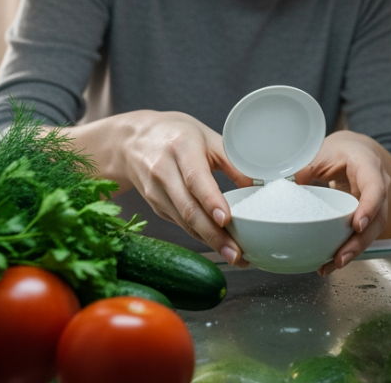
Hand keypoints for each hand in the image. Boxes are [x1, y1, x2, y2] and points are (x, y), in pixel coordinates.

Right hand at [85, 110, 252, 266]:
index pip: (195, 178)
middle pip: (189, 208)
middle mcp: (163, 171)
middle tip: (236, 253)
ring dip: (209, 241)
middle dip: (213, 235)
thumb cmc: (175, 135)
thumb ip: (232, 160)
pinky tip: (218, 244)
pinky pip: (181, 223)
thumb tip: (258, 183)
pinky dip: (200, 236)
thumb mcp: (206, 137)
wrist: (132, 141)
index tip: (226, 219)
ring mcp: (156, 192)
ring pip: (184, 221)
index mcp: (180, 148)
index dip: (211, 201)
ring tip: (234, 256)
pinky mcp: (156, 206)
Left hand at [291, 131, 390, 276]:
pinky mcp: (369, 216)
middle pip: (378, 217)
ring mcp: (377, 202)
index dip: (369, 207)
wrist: (354, 152)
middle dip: (360, 241)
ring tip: (332, 265)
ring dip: (354, 250)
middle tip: (340, 258)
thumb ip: (307, 166)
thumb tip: (290, 184)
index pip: (375, 187)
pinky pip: (362, 234)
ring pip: (372, 231)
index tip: (357, 225)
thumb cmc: (339, 151)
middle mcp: (379, 185)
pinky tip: (331, 262)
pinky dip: (348, 248)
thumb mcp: (323, 151)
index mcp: (369, 165)